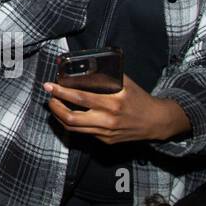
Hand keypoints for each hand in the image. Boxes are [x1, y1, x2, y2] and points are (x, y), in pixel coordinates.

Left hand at [45, 74, 190, 143]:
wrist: (156, 122)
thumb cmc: (139, 98)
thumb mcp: (126, 83)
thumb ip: (107, 74)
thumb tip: (86, 64)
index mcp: (112, 103)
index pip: (80, 98)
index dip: (61, 92)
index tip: (49, 85)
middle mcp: (107, 120)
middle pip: (72, 118)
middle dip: (55, 107)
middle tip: (49, 97)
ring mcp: (106, 133)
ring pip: (74, 128)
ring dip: (60, 116)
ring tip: (55, 105)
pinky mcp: (106, 141)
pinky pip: (84, 132)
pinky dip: (72, 123)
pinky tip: (68, 114)